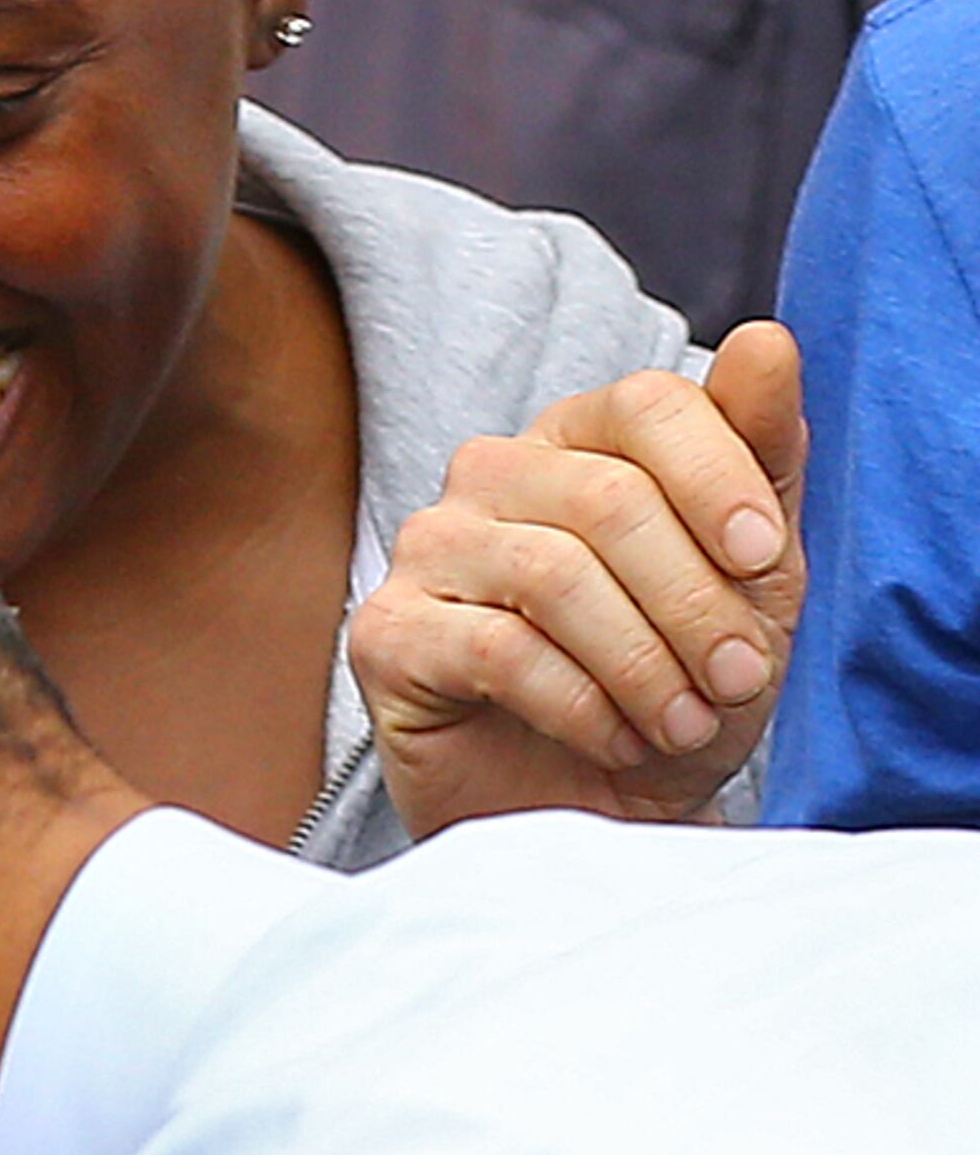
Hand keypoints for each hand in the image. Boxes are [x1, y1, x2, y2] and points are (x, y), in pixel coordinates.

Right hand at [356, 320, 802, 837]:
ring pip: (553, 574)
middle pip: (608, 498)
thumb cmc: (672, 686)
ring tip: (684, 724)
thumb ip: (763, 455)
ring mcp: (428, 551)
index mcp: (581, 438)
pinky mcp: (386, 636)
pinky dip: (580, 704)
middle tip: (738, 678)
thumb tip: (767, 339)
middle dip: (692, 600)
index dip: (718, 478)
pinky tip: (616, 740)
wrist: (602, 815)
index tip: (764, 561)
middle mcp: (493, 475)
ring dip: (642, 661)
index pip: (647, 404)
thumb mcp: (752, 578)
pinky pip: (495, 651)